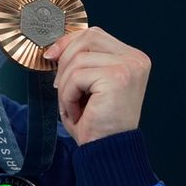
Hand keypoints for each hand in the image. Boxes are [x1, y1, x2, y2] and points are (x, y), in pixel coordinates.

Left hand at [43, 26, 150, 144]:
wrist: (107, 151)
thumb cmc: (97, 122)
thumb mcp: (87, 84)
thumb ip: (79, 60)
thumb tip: (54, 48)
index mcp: (131, 57)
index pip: (93, 34)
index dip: (68, 42)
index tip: (51, 55)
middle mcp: (134, 59)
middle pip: (86, 38)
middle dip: (64, 60)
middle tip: (61, 87)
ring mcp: (128, 67)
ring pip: (77, 59)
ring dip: (66, 85)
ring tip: (73, 105)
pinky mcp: (118, 78)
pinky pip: (77, 77)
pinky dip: (68, 96)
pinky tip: (78, 111)